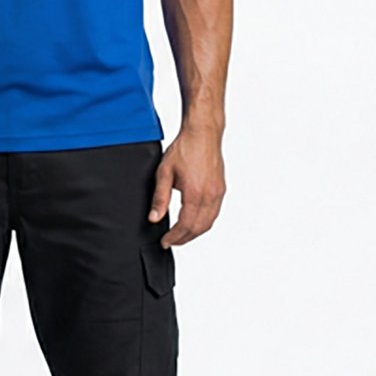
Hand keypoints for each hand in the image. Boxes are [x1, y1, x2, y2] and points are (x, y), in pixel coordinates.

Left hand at [147, 127, 224, 247]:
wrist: (203, 134)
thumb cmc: (185, 148)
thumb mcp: (164, 173)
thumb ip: (159, 198)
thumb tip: (154, 218)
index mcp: (195, 193)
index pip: (185, 225)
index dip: (174, 237)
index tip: (165, 241)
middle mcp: (210, 195)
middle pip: (198, 228)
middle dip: (184, 238)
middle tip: (171, 241)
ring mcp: (218, 193)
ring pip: (209, 223)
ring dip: (195, 232)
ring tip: (181, 235)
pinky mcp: (221, 189)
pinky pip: (214, 213)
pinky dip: (204, 222)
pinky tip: (194, 222)